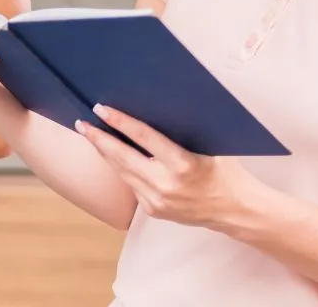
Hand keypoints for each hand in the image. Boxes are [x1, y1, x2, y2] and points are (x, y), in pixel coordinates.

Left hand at [78, 104, 264, 231]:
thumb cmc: (225, 172)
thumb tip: (152, 106)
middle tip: (82, 123)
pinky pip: (131, 184)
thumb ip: (181, 132)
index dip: (119, 121)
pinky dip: (122, 168)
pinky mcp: (152, 210)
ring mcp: (157, 201)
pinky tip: (112, 156)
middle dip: (98, 138)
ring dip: (105, 153)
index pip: (143, 137)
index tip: (101, 109)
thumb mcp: (209, 147)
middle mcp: (167, 184)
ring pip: (122, 171)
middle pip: (122, 157)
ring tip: (91, 135)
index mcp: (183, 164)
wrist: (235, 211)